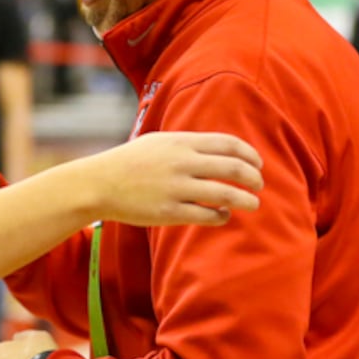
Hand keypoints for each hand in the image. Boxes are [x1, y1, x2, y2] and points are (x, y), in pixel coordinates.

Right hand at [88, 131, 264, 227]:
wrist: (99, 183)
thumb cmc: (131, 162)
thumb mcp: (160, 142)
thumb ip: (190, 144)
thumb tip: (222, 150)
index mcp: (181, 142)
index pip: (230, 144)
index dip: (250, 155)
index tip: (258, 164)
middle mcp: (182, 163)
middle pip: (234, 168)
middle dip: (254, 178)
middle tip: (260, 185)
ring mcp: (176, 188)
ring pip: (226, 195)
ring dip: (246, 200)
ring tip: (253, 204)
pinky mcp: (169, 212)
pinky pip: (207, 216)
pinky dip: (222, 216)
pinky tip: (224, 215)